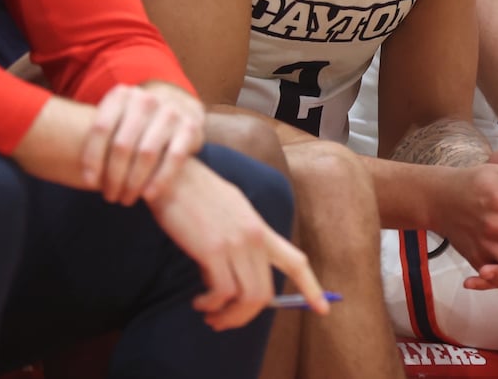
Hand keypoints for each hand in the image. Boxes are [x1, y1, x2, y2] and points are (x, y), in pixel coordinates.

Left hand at [81, 82, 205, 204]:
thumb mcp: (116, 118)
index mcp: (122, 95)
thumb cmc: (136, 125)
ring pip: (147, 154)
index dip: (92, 159)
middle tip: (109, 196)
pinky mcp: (190, 127)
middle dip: (113, 176)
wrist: (179, 110)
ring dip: (133, 182)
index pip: (100, 129)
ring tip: (125, 199)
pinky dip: (159, 180)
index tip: (88, 182)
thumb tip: (60, 160)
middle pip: (122, 145)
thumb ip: (98, 133)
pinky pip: (173, 158)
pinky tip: (148, 195)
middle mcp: (146, 99)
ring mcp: (170, 111)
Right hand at [147, 159, 327, 330]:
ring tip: (210, 316)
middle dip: (245, 317)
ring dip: (227, 316)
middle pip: (265, 293)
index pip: (295, 261)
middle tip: (222, 322)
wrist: (173, 175)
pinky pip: (222, 293)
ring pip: (247, 298)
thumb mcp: (230, 212)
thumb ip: (239, 241)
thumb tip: (233, 277)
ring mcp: (236, 243)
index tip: (324, 308)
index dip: (311, 288)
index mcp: (260, 229)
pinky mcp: (213, 249)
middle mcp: (254, 237)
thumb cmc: (195, 195)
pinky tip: (200, 302)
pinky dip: (211, 305)